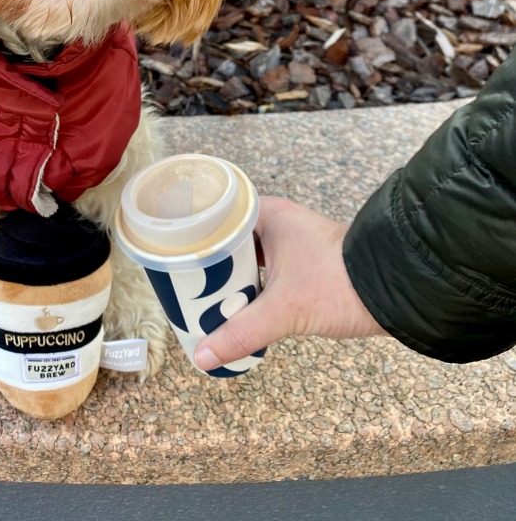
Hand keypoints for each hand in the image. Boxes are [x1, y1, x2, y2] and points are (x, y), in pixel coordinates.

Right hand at [194, 196, 385, 370]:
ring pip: (248, 257)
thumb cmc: (341, 283)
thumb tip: (203, 357)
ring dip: (231, 278)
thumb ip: (240, 334)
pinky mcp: (304, 263)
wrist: (397, 289)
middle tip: (182, 283)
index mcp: (268, 215)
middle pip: (229, 239)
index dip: (194, 234)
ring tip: (204, 299)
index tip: (173, 253)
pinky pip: (265, 270)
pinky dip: (251, 286)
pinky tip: (240, 306)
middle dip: (209, 264)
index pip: (217, 213)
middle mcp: (278, 222)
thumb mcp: (283, 311)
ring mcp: (293, 242)